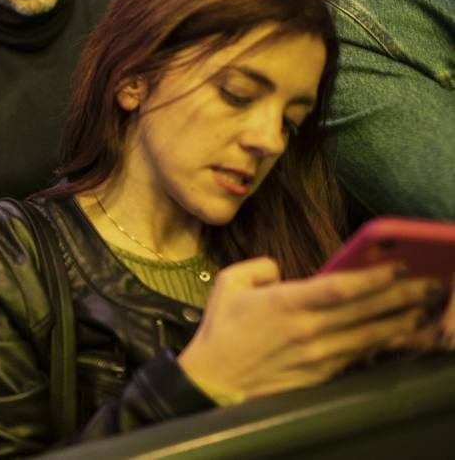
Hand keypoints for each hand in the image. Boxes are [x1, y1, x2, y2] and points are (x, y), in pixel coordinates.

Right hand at [178, 258, 441, 404]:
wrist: (215, 381)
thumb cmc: (221, 331)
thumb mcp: (227, 283)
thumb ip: (259, 267)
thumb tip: (281, 268)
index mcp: (283, 303)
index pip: (338, 288)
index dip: (373, 277)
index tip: (399, 265)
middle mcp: (306, 330)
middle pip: (364, 311)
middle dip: (402, 295)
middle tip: (431, 284)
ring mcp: (318, 355)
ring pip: (370, 336)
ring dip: (403, 322)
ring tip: (428, 310)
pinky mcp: (323, 375)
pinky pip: (361, 357)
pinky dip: (386, 346)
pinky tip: (404, 337)